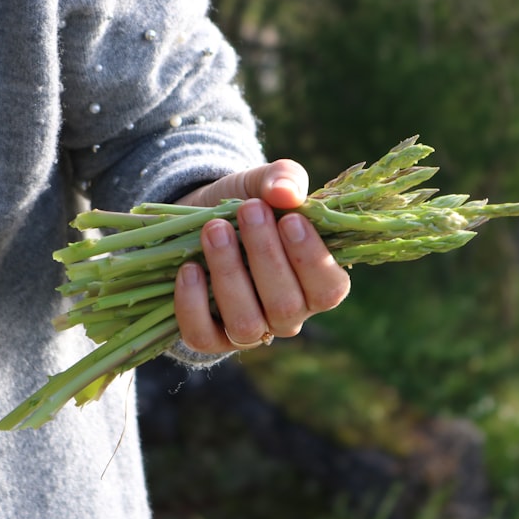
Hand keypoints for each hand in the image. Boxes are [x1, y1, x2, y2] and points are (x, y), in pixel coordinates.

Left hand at [173, 160, 350, 351]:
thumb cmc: (247, 205)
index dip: (312, 260)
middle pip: (286, 306)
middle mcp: (286, 316)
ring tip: (215, 230)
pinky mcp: (209, 338)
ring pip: (246, 324)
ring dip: (229, 274)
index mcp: (314, 285)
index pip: (329, 290)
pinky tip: (189, 267)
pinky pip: (202, 336)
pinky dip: (193, 303)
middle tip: (249, 211)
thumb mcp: (265, 184)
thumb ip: (284, 179)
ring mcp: (248, 332)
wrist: (199, 221)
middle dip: (266, 255)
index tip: (290, 220)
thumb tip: (286, 192)